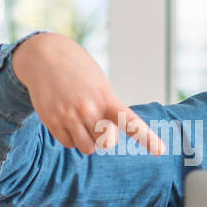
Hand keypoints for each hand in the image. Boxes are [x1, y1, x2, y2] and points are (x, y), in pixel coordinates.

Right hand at [12, 32, 166, 156]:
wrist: (45, 56)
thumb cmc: (79, 72)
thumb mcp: (100, 85)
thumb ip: (107, 111)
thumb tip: (104, 139)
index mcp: (106, 98)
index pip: (130, 122)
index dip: (146, 138)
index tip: (160, 151)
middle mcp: (88, 109)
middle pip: (106, 144)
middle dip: (105, 139)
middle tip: (98, 123)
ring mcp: (68, 116)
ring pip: (86, 148)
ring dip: (88, 140)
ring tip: (82, 121)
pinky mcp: (51, 121)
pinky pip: (68, 144)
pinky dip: (71, 138)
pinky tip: (67, 120)